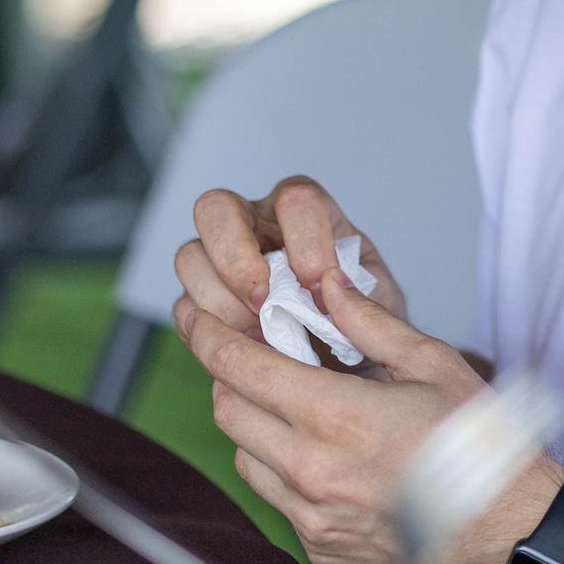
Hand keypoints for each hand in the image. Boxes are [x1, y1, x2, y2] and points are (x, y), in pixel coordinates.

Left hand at [172, 268, 558, 563]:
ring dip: (254, 424)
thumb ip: (370, 323)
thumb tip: (328, 287)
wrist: (510, 534)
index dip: (207, 335)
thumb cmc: (482, 449)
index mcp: (335, 417)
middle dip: (230, 375)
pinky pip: (274, 497)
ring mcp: (310, 515)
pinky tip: (322, 453)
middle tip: (252, 353)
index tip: (196, 316)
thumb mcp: (434, 365)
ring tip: (294, 405)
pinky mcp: (318, 545)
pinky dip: (281, 468)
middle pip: (228, 410)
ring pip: (244, 456)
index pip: (239, 367)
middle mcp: (311, 471)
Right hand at [180, 176, 410, 342]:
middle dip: (237, 260)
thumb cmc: (361, 323)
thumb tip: (326, 289)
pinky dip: (212, 332)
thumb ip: (362, 298)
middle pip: (217, 209)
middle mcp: (255, 224)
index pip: (296, 199)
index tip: (319, 286)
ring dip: (222, 303)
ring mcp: (220, 260)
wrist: (347, 364)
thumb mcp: (379, 308)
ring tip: (260, 336)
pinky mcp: (201, 301)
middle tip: (265, 303)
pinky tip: (246, 349)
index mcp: (306, 213)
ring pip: (190, 258)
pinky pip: (184, 308)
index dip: (305, 242)